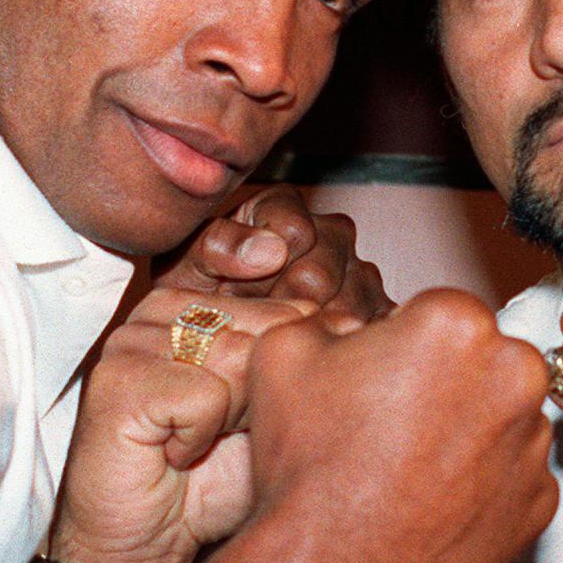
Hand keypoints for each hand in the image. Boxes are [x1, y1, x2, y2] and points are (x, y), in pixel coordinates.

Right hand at [52, 289, 314, 562]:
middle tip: (227, 436)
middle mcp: (160, 310)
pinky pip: (204, 396)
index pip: (284, 304)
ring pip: (235, 358)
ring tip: (202, 443)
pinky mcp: (117, 380)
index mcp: (200, 304)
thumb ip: (307, 360)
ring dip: (233, 419)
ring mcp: (131, 340)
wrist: (150, 545)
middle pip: (266, 329)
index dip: (295, 365)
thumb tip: (357, 319)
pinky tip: (175, 455)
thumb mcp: (276, 410)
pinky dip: (200, 438)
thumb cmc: (214, 482)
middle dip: (265, 397)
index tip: (269, 411)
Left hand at [155, 186, 390, 328]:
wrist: (214, 339)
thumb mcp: (188, 264)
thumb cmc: (199, 295)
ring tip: (271, 340)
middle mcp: (331, 232)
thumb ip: (219, 245)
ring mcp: (359, 272)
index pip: (295, 234)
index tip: (232, 296)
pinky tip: (304, 356)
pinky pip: (371, 330)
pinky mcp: (375, 311)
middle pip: (321, 275)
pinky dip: (337, 349)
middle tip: (248, 327)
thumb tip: (272, 252)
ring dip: (304, 333)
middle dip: (278, 308)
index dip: (259, 275)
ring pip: (349, 308)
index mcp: (285, 207)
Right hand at [243, 289, 559, 562]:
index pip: (438, 313)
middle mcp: (514, 373)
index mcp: (457, 323)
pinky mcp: (540, 503)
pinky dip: (482, 487)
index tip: (377, 378)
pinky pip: (514, 478)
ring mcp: (534, 443)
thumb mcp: (285, 353)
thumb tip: (352, 330)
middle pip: (483, 361)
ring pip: (503, 419)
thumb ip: (331, 320)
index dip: (401, 344)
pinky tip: (433, 505)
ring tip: (407, 471)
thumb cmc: (309, 467)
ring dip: (468, 433)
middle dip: (446, 382)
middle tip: (392, 424)